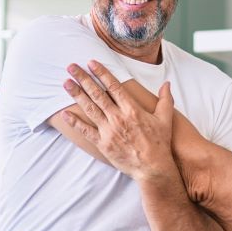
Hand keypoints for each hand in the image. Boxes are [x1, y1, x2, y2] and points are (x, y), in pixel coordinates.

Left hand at [62, 60, 177, 181]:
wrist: (153, 168)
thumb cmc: (159, 143)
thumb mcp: (165, 119)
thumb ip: (165, 99)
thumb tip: (167, 84)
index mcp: (132, 109)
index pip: (113, 86)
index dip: (101, 73)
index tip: (91, 63)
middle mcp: (118, 118)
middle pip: (97, 94)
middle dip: (83, 79)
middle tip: (71, 67)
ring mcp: (109, 131)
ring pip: (89, 109)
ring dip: (77, 94)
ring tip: (66, 83)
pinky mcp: (103, 144)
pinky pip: (85, 131)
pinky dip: (74, 122)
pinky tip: (64, 114)